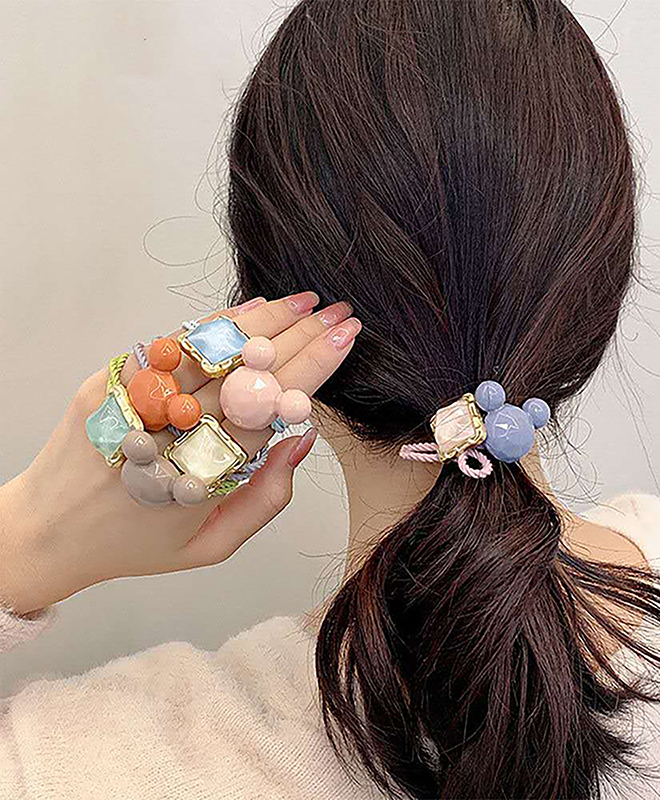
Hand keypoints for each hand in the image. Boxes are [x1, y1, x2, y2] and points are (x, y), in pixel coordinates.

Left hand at [0, 293, 360, 616]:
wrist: (46, 532)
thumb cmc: (138, 545)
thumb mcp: (211, 546)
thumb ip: (266, 499)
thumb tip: (301, 438)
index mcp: (202, 478)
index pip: (269, 407)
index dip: (312, 368)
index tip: (344, 339)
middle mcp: (168, 434)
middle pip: (246, 372)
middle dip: (300, 336)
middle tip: (339, 313)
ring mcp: (134, 403)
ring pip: (210, 350)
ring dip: (263, 320)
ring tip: (306, 301)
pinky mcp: (106, 383)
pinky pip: (169, 346)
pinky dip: (213, 324)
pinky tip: (251, 308)